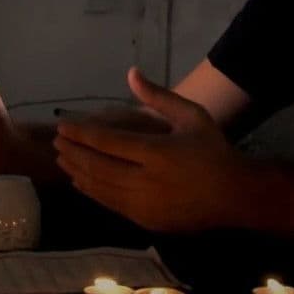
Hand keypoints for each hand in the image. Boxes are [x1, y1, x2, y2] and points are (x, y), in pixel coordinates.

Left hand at [54, 67, 246, 232]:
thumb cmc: (213, 151)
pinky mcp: (145, 221)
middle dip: (73, 153)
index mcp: (157, 153)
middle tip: (57, 142)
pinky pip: (110, 204)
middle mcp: (146, 181)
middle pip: (97, 166)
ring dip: (78, 173)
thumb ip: (159, 97)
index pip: (108, 143)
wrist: (236, 196)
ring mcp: (144, 205)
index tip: (62, 126)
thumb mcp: (192, 116)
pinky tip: (81, 181)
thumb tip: (130, 73)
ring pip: (100, 188)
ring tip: (63, 159)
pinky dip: (92, 191)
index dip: (81, 134)